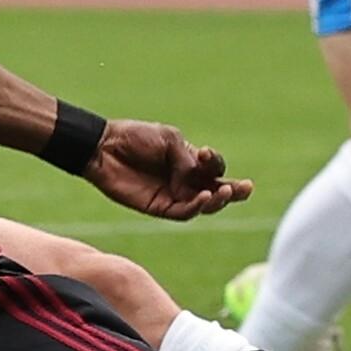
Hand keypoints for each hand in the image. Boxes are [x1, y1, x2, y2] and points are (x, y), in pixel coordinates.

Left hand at [86, 119, 253, 220]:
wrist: (104, 148)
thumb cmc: (136, 137)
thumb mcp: (168, 140)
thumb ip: (187, 159)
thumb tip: (197, 177)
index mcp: (189, 161)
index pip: (214, 168)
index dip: (216, 163)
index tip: (207, 153)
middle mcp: (185, 181)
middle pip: (217, 191)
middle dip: (234, 191)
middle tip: (246, 188)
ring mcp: (174, 195)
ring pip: (204, 206)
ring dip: (217, 200)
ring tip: (222, 192)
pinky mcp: (160, 208)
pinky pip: (184, 213)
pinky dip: (196, 207)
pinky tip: (203, 198)